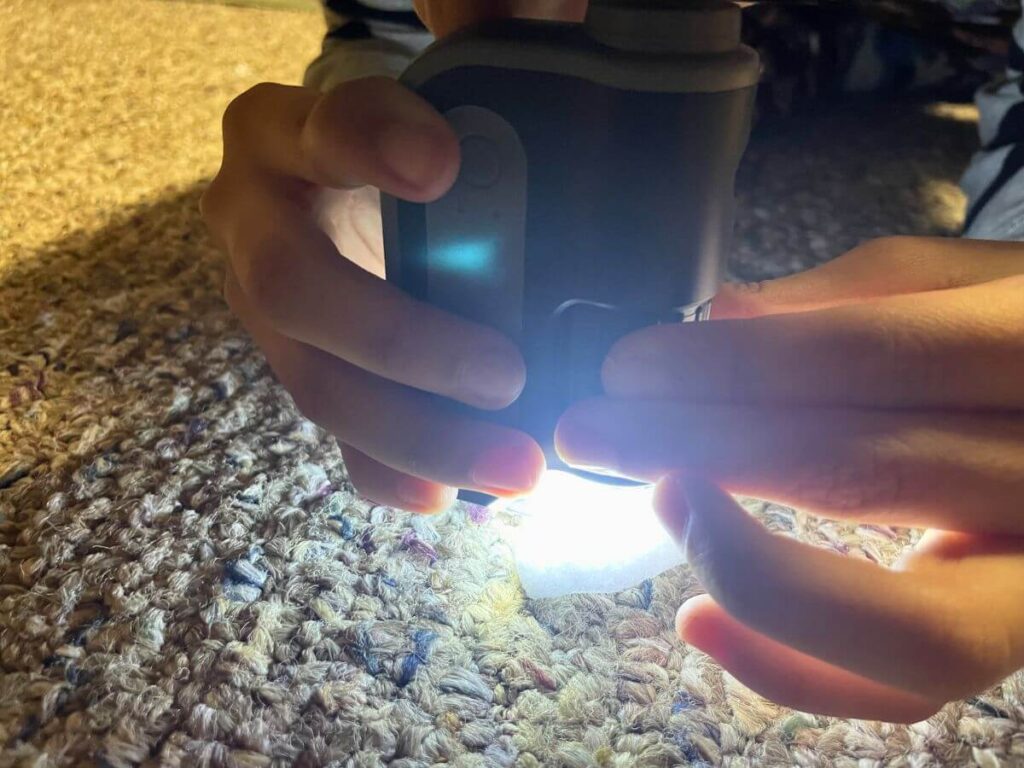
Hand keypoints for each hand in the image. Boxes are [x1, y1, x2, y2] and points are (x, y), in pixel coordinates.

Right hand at [202, 78, 545, 512]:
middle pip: (303, 294)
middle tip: (506, 373)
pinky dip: (388, 469)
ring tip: (512, 464)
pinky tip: (446, 494)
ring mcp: (269, 316)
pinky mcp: (302, 372)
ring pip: (319, 385)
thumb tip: (565, 16)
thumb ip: (480, 41)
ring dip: (412, 433)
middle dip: (401, 343)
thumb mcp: (425, 83)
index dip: (371, 146)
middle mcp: (254, 225)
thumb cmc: (398, 134)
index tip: (442, 165)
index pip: (322, 128)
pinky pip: (332, 435)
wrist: (337, 194)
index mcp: (280, 132)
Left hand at [556, 236, 1023, 719]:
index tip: (629, 367)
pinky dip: (793, 670)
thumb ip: (871, 289)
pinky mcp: (1011, 637)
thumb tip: (728, 315)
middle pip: (862, 476)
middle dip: (701, 449)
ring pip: (901, 621)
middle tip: (593, 431)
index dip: (735, 367)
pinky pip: (908, 689)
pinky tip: (697, 618)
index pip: (872, 357)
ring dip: (745, 569)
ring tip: (659, 506)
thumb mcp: (983, 280)